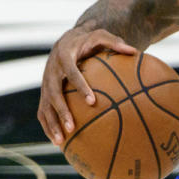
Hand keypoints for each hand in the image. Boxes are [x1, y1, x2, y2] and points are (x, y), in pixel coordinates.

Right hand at [37, 28, 136, 145]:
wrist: (67, 40)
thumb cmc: (88, 40)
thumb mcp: (101, 35)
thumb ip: (116, 42)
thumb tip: (135, 51)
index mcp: (64, 56)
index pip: (71, 73)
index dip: (80, 87)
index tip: (92, 102)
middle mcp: (51, 70)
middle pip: (53, 94)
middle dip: (61, 111)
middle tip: (72, 127)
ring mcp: (45, 83)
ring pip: (45, 106)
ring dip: (51, 124)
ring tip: (60, 142)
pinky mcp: (44, 92)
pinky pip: (43, 111)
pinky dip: (48, 126)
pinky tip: (59, 142)